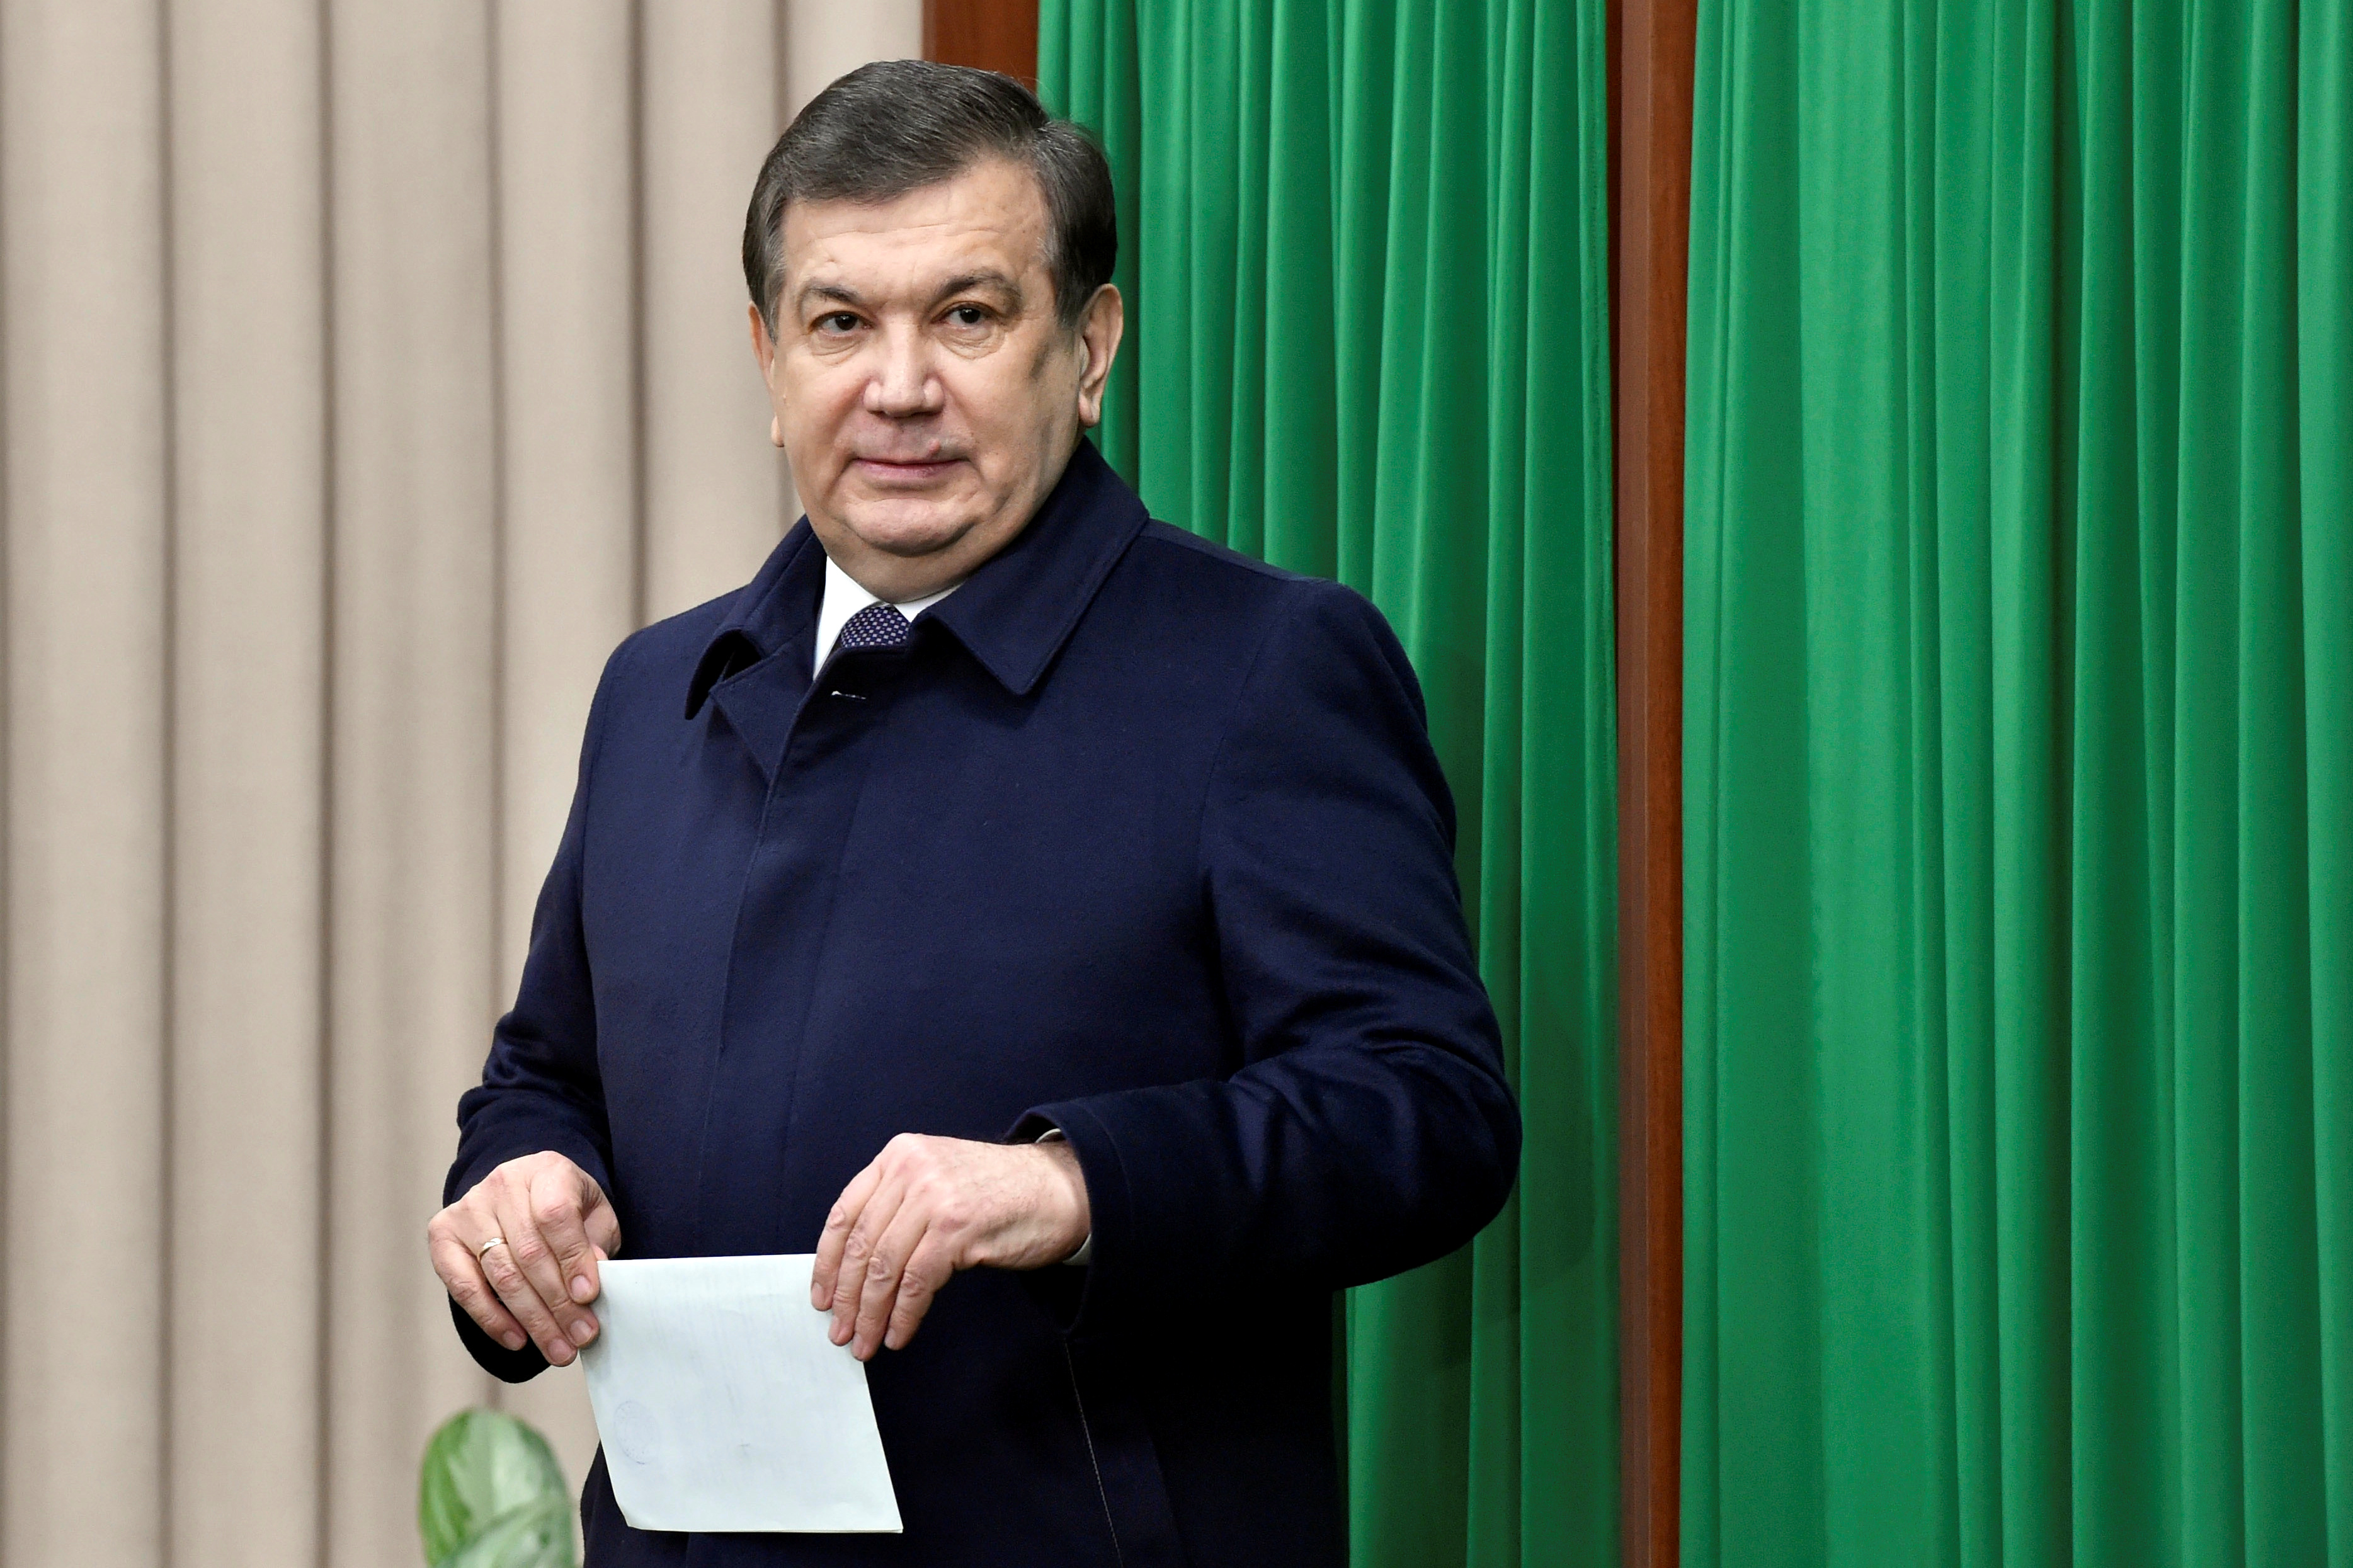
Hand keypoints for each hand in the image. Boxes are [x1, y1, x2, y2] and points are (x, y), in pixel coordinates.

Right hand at [428, 1152, 619, 1365]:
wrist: (526, 1192)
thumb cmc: (566, 1208)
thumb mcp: (594, 1215)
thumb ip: (595, 1242)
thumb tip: (590, 1279)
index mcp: (546, 1170)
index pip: (555, 1214)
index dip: (572, 1258)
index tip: (589, 1296)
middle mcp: (502, 1184)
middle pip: (528, 1252)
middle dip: (557, 1303)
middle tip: (580, 1336)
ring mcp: (468, 1209)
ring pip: (501, 1274)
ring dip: (532, 1319)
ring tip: (558, 1348)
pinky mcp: (443, 1234)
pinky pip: (465, 1286)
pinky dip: (492, 1318)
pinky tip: (517, 1339)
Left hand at [812, 1134, 1089, 1359]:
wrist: (1060, 1188)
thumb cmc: (999, 1192)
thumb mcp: (938, 1178)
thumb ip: (899, 1205)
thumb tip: (856, 1268)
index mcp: (899, 1155)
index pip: (845, 1213)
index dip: (828, 1262)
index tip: (822, 1296)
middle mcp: (912, 1170)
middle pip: (862, 1245)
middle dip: (847, 1297)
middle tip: (841, 1331)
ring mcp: (935, 1197)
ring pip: (884, 1268)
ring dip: (871, 1314)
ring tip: (865, 1342)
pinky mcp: (957, 1228)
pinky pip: (916, 1283)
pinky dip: (903, 1315)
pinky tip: (899, 1334)